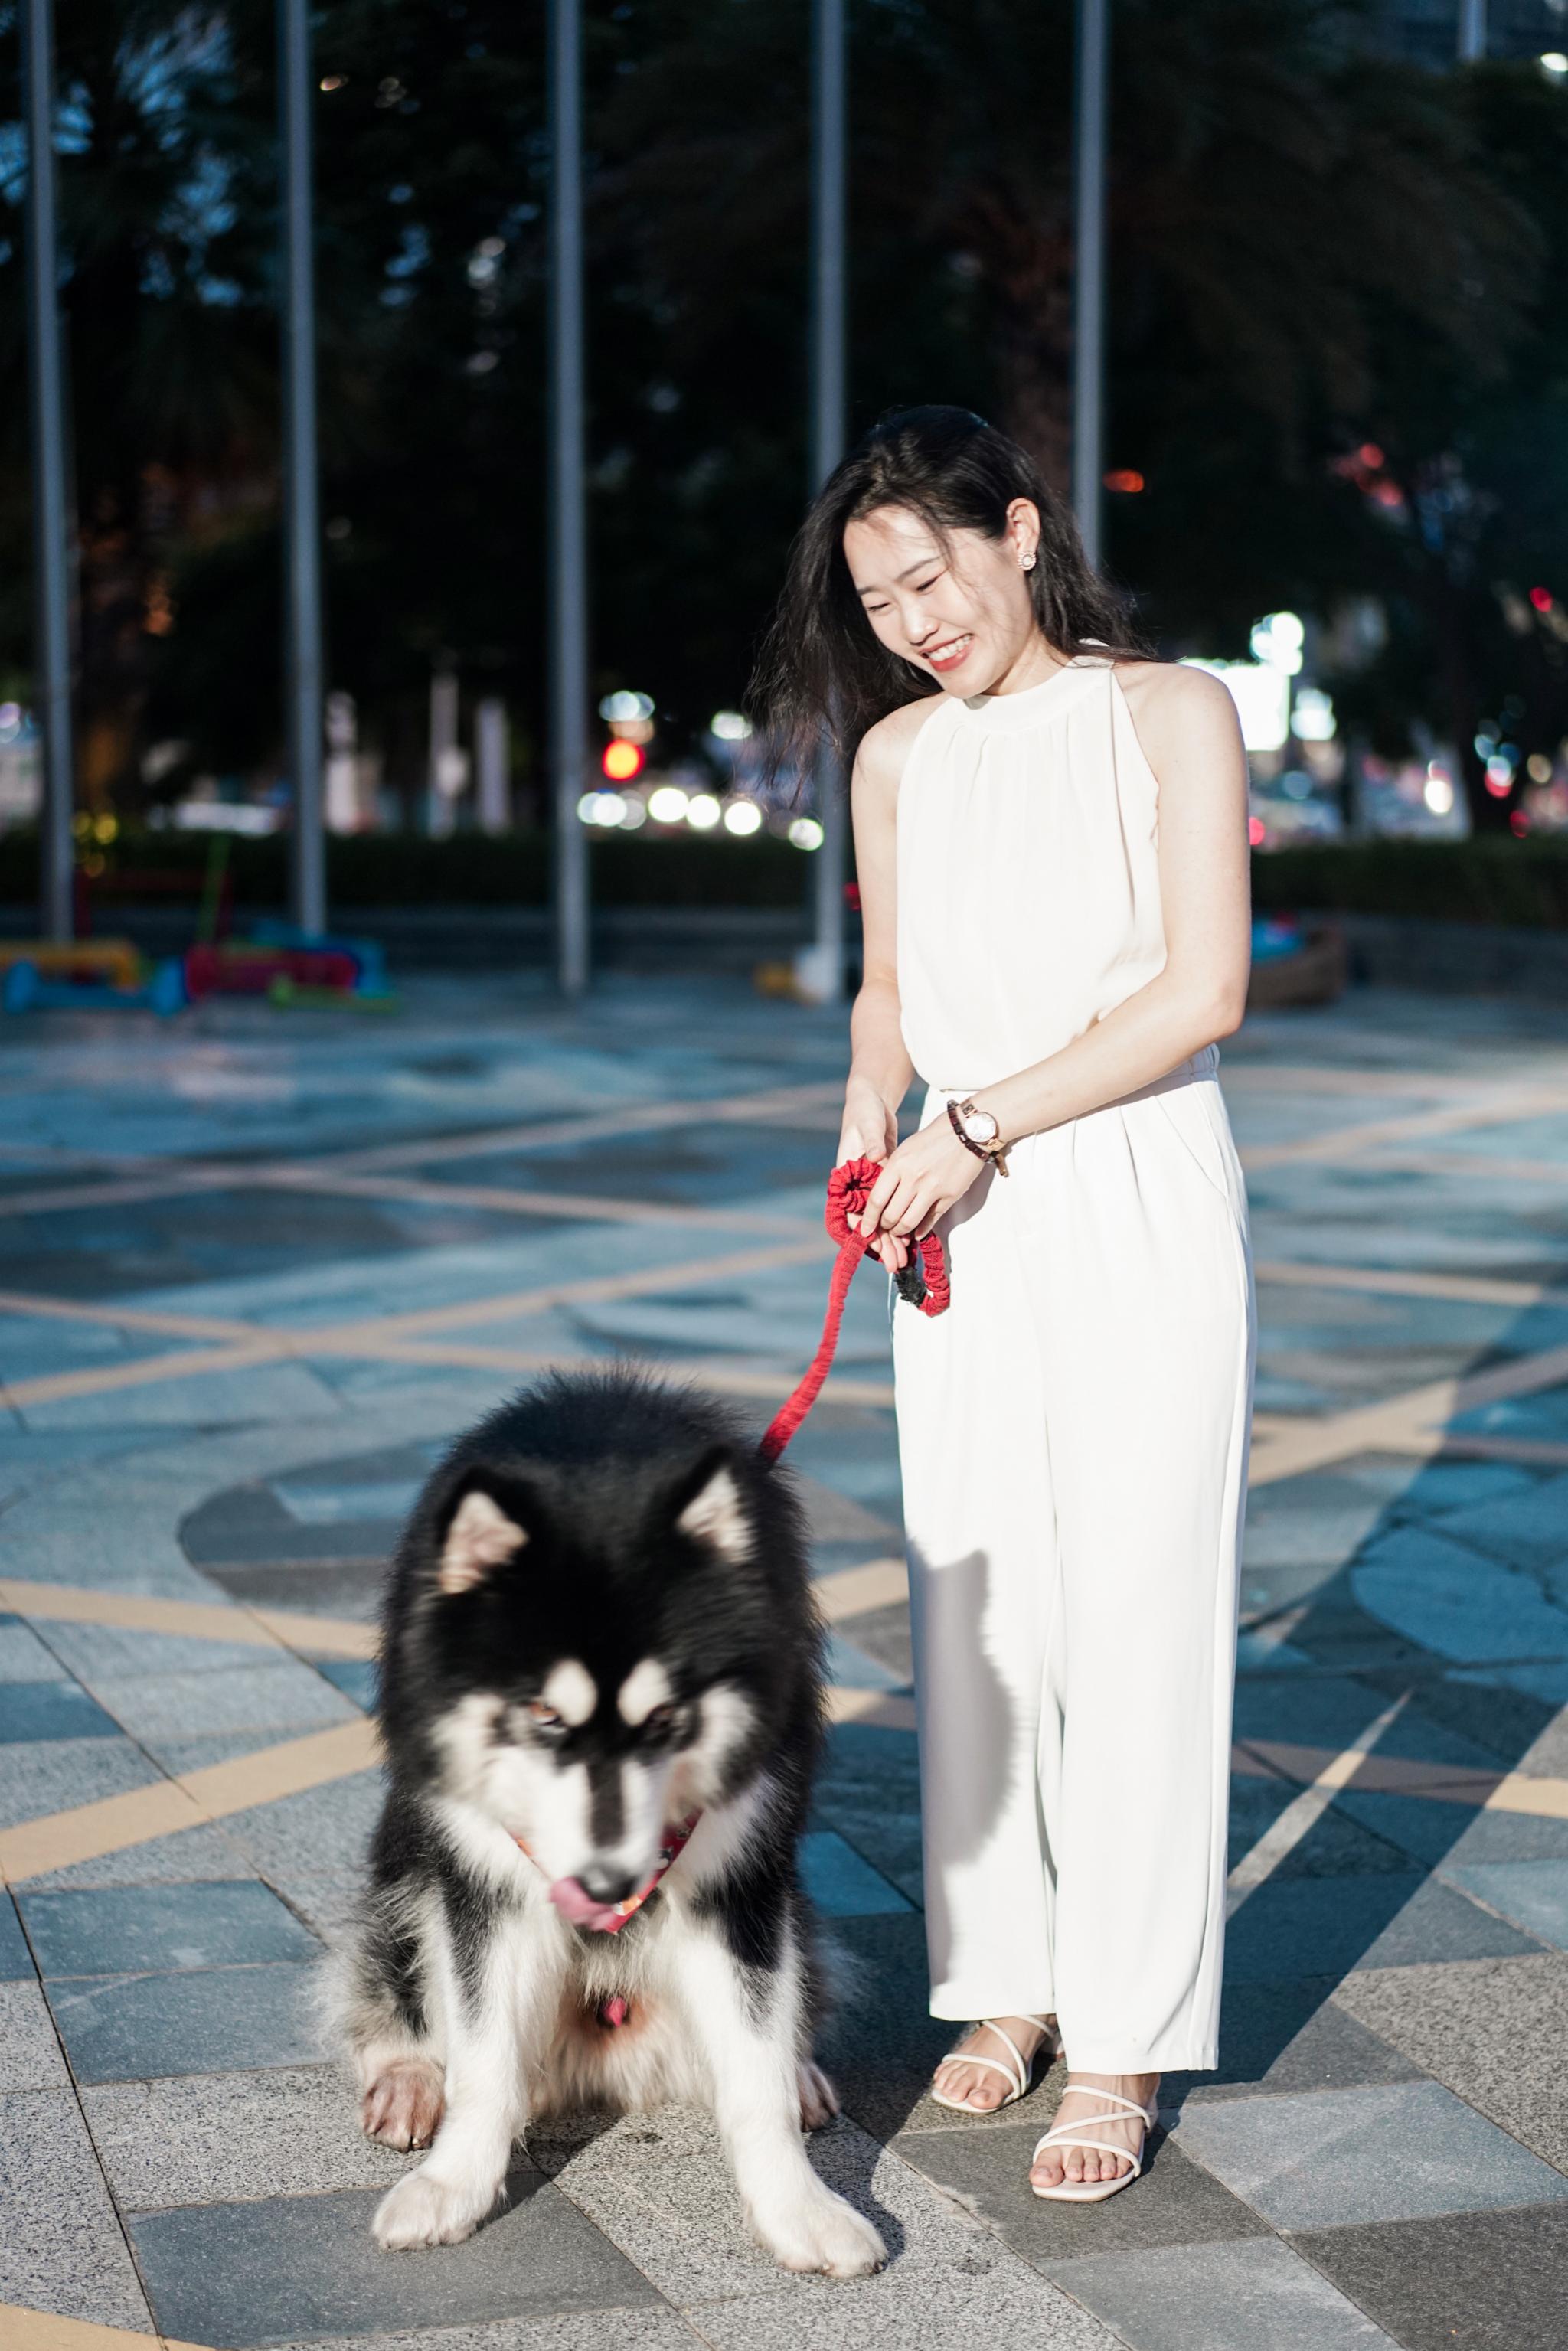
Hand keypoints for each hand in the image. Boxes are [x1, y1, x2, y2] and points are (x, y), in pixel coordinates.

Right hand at [836, 1078, 901, 1271]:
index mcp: (847, 1173)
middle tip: (894, 1262)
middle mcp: (858, 1183)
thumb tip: (875, 1156)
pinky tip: (910, 1237)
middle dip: (881, 1242)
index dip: (864, 1228)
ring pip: (882, 1218)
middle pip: (869, 1220)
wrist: (871, 1101)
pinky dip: (900, 1221)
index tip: (875, 1244)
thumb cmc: (865, 1111)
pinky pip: (892, 1208)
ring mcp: (872, 1183)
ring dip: (892, 1238)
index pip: (852, 1208)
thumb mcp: (867, 1124)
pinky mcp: (885, 1180)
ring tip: (903, 1259)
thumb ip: (872, 1141)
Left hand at [857, 1118, 985, 1260]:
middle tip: (885, 1228)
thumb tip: (882, 1197)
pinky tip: (917, 1233)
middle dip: (885, 1227)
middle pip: (891, 1215)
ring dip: (901, 1231)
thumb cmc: (933, 1138)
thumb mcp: (906, 1150)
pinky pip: (930, 1220)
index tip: (865, 1229)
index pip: (876, 1200)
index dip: (868, 1219)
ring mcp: (932, 1189)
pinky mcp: (949, 1196)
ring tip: (899, 1231)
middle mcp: (913, 1178)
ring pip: (909, 1222)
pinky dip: (921, 1230)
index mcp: (898, 1164)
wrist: (968, 1131)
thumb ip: (893, 1172)